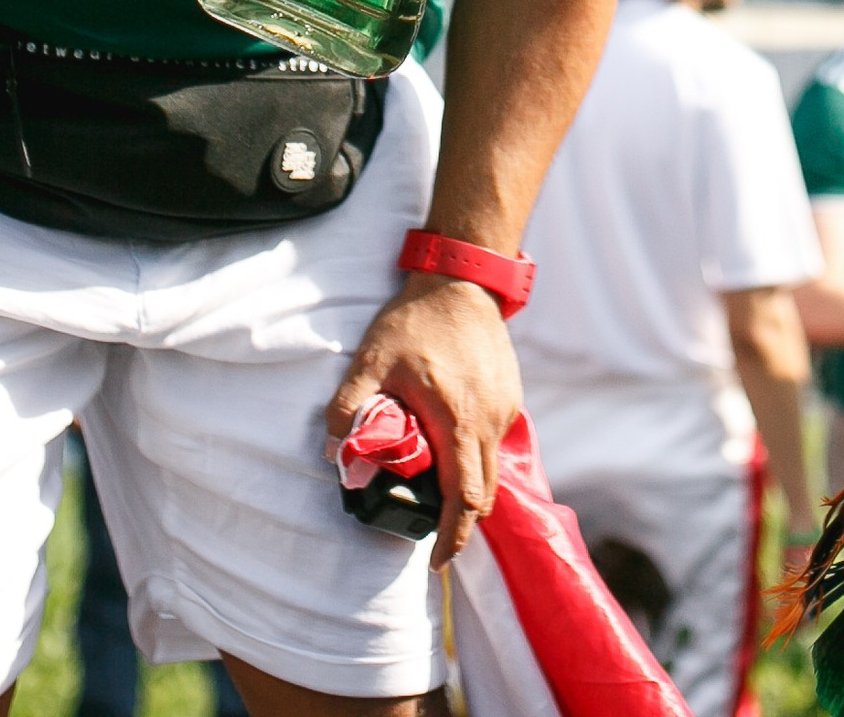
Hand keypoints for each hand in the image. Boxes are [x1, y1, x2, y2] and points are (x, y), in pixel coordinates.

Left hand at [331, 272, 522, 566]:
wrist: (461, 280)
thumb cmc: (415, 321)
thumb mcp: (371, 360)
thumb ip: (348, 405)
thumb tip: (332, 450)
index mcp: (457, 421)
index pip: (465, 497)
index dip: (453, 536)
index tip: (438, 563)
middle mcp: (489, 421)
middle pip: (484, 493)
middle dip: (461, 522)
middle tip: (434, 535)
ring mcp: (505, 408)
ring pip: (492, 468)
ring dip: (469, 488)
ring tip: (438, 489)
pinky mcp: (510, 395)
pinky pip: (495, 441)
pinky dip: (476, 457)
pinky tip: (451, 444)